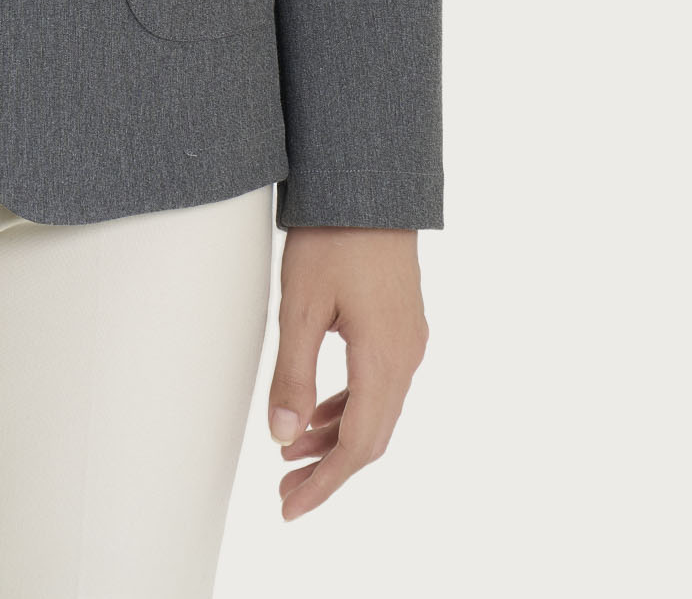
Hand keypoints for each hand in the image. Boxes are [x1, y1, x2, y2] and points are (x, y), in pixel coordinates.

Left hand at [267, 226, 427, 520]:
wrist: (367, 184)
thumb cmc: (332, 235)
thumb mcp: (300, 306)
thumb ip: (293, 375)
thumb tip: (283, 437)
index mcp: (386, 359)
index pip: (358, 446)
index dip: (325, 483)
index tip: (291, 507)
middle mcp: (407, 356)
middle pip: (372, 437)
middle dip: (329, 470)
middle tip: (286, 492)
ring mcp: (409, 340)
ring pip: (376, 411)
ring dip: (336, 438)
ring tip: (291, 454)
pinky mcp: (401, 324)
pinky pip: (379, 385)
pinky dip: (348, 407)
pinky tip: (319, 411)